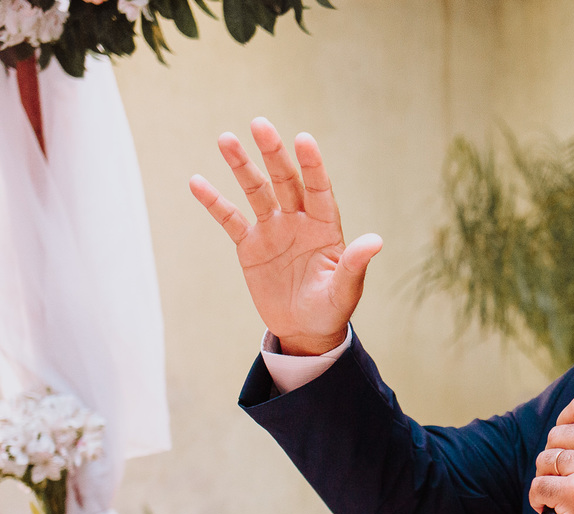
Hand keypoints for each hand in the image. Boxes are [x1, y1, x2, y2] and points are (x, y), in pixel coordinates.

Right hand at [189, 118, 382, 355]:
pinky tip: (197, 181)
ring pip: (256, 191)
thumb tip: (376, 241)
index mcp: (325, 226)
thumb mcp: (345, 290)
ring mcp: (273, 230)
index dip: (312, 165)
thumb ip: (355, 264)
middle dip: (273, 153)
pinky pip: (230, 219)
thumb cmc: (331, 309)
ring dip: (241, 166)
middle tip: (260, 123)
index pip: (318, 189)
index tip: (304, 139)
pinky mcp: (250, 245)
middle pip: (285, 180)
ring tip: (226, 139)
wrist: (304, 330)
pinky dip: (214, 201)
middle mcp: (298, 220)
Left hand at [529, 396, 573, 513]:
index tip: (564, 438)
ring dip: (546, 478)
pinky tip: (552, 507)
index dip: (565, 420)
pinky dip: (539, 499)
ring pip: (545, 459)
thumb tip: (566, 421)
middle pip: (557, 434)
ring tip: (562, 492)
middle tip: (566, 475)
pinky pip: (538, 486)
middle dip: (554, 456)